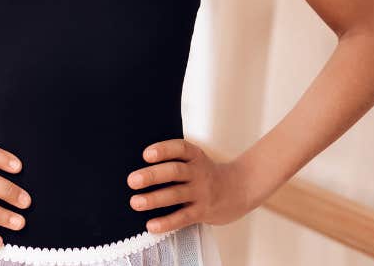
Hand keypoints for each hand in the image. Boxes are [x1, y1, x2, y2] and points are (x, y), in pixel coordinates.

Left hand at [127, 139, 249, 234]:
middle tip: (133, 181)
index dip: (163, 150)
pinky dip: (166, 222)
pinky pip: (183, 217)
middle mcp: (198, 173)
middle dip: (152, 176)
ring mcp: (201, 192)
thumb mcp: (196, 160)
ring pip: (176, 195)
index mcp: (195, 156)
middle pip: (175, 171)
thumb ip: (175, 161)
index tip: (146, 154)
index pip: (180, 148)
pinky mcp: (203, 211)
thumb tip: (141, 169)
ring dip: (154, 199)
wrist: (240, 188)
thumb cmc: (208, 174)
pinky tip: (151, 225)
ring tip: (136, 202)